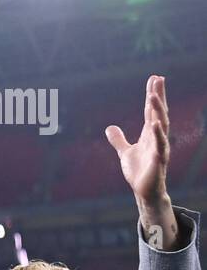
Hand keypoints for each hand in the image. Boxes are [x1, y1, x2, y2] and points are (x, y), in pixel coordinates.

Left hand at [106, 74, 178, 245]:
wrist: (144, 191)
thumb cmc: (139, 171)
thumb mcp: (125, 152)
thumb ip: (118, 139)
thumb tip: (109, 127)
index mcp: (149, 134)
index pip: (150, 110)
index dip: (152, 95)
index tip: (154, 78)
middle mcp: (156, 137)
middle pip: (158, 113)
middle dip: (158, 96)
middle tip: (158, 80)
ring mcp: (159, 148)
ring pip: (161, 125)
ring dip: (157, 111)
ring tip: (153, 96)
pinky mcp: (158, 160)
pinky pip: (160, 145)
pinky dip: (158, 134)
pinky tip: (155, 123)